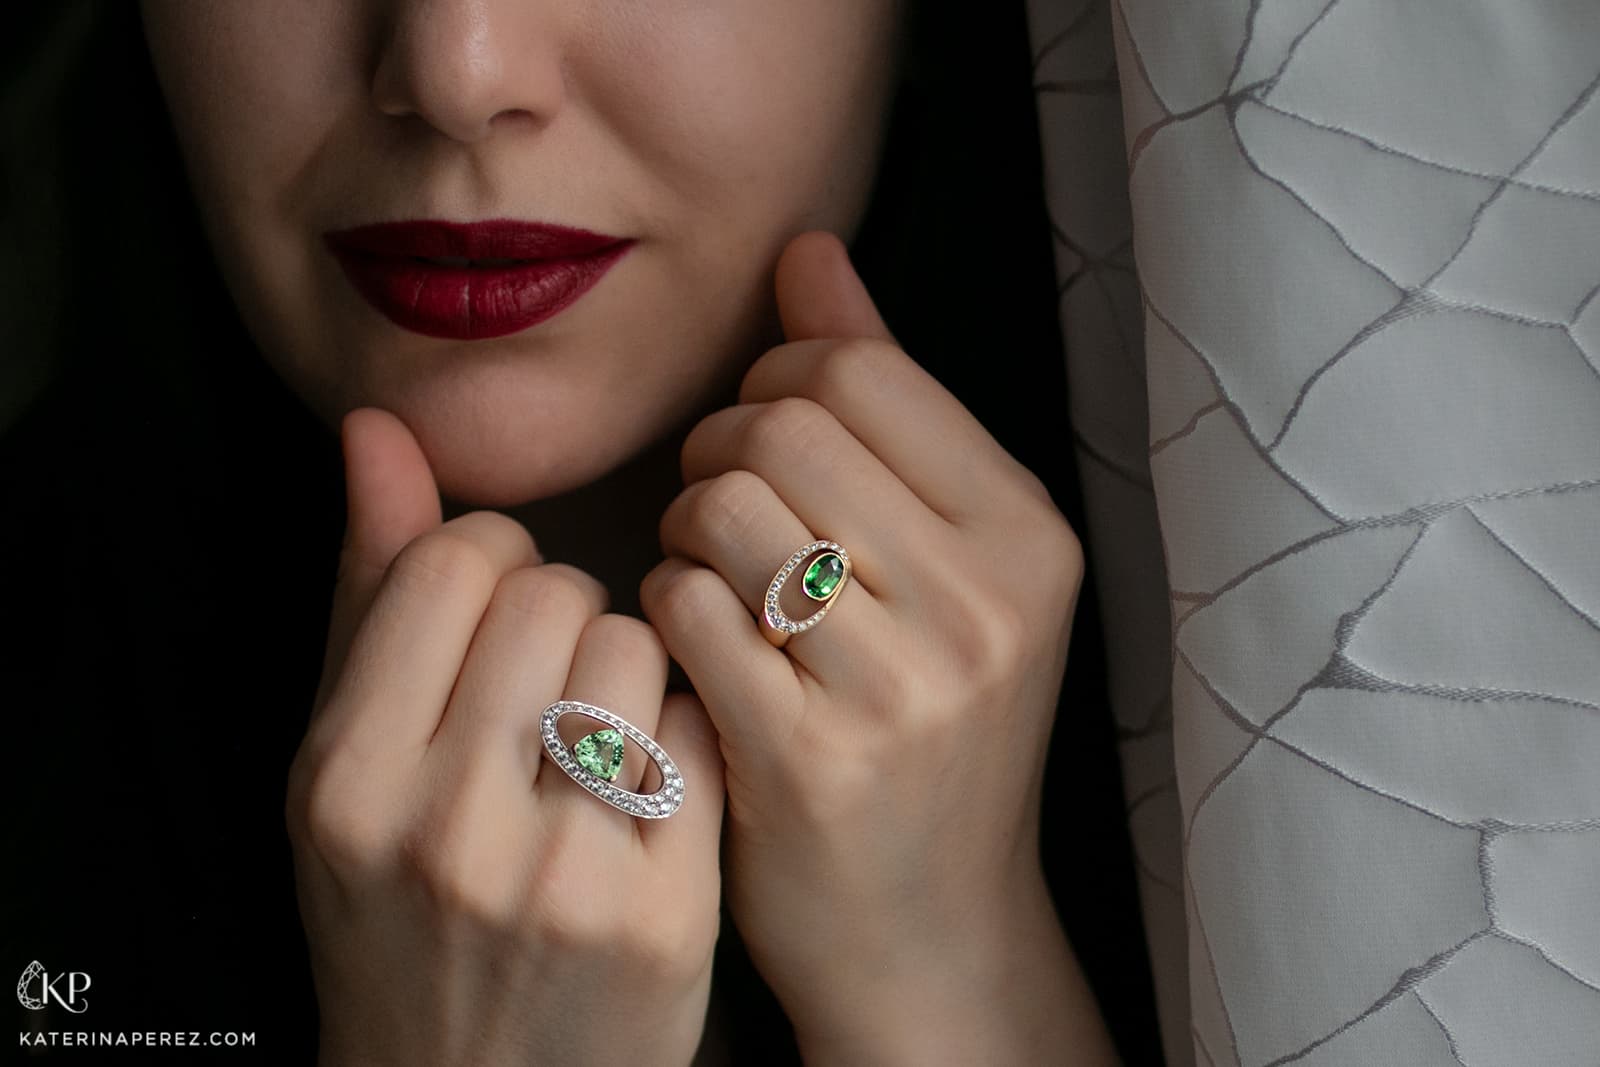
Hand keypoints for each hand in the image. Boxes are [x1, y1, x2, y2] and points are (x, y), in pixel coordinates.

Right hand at [284, 409, 724, 1066]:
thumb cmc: (403, 914)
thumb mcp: (347, 772)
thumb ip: (367, 597)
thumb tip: (377, 429)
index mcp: (345, 780)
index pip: (453, 563)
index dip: (494, 558)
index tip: (501, 602)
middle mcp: (444, 827)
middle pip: (558, 594)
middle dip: (565, 611)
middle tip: (553, 675)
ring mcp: (561, 876)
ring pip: (638, 645)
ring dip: (630, 665)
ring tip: (601, 725)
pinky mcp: (663, 914)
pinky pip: (700, 730)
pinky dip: (684, 731)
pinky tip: (652, 778)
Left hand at [639, 232, 1115, 1062]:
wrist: (927, 927)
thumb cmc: (923, 726)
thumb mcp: (946, 561)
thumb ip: (881, 398)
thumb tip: (809, 251)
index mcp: (1028, 536)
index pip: (856, 369)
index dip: (773, 386)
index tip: (763, 444)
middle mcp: (987, 603)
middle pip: (779, 424)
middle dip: (716, 451)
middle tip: (718, 517)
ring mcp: (906, 685)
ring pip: (721, 504)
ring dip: (683, 533)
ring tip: (711, 583)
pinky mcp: (813, 757)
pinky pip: (683, 607)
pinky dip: (665, 612)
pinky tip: (696, 652)